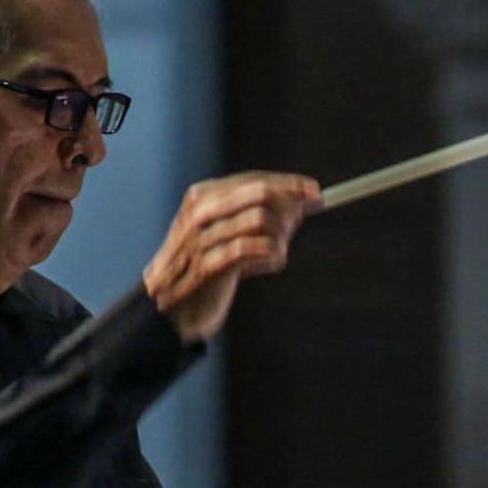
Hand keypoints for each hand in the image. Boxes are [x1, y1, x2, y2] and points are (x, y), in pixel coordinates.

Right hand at [142, 172, 320, 341]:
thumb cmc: (204, 266)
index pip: (254, 180)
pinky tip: (274, 261)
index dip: (289, 185)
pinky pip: (254, 249)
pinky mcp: (209, 266)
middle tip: (297, 225)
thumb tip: (302, 198)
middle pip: (260, 194)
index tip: (315, 193)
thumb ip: (254, 212)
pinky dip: (273, 254)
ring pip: (261, 220)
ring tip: (280, 249)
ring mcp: (202, 238)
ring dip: (281, 235)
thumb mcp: (222, 231)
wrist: (173, 307)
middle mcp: (200, 212)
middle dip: (288, 207)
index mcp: (202, 196)